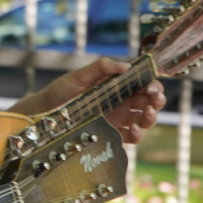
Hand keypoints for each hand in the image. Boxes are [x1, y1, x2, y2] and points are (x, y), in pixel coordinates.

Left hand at [11, 58, 164, 143]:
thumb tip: (125, 65)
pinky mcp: (111, 134)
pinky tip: (134, 130)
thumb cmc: (63, 90)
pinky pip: (130, 137)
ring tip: (147, 113)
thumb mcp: (80, 76)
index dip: (153, 85)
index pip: (144, 85)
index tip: (152, 86)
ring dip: (151, 118)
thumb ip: (101, 67)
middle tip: (155, 98)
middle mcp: (122, 103)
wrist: (45, 111)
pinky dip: (137, 134)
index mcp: (118, 87)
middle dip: (157, 100)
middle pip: (148, 102)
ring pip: (144, 120)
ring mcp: (118, 120)